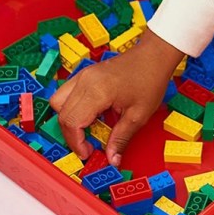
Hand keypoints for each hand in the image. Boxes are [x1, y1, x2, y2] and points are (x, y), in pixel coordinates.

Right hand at [50, 30, 183, 167]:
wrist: (154, 55)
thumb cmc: (150, 80)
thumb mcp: (138, 115)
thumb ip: (121, 138)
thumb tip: (112, 159)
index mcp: (97, 91)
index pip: (71, 122)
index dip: (76, 143)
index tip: (88, 153)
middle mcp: (85, 81)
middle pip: (61, 114)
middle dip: (71, 135)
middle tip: (89, 145)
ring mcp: (83, 75)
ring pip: (59, 102)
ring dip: (69, 120)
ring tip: (89, 129)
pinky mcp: (85, 74)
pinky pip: (67, 93)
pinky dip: (73, 108)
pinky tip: (92, 115)